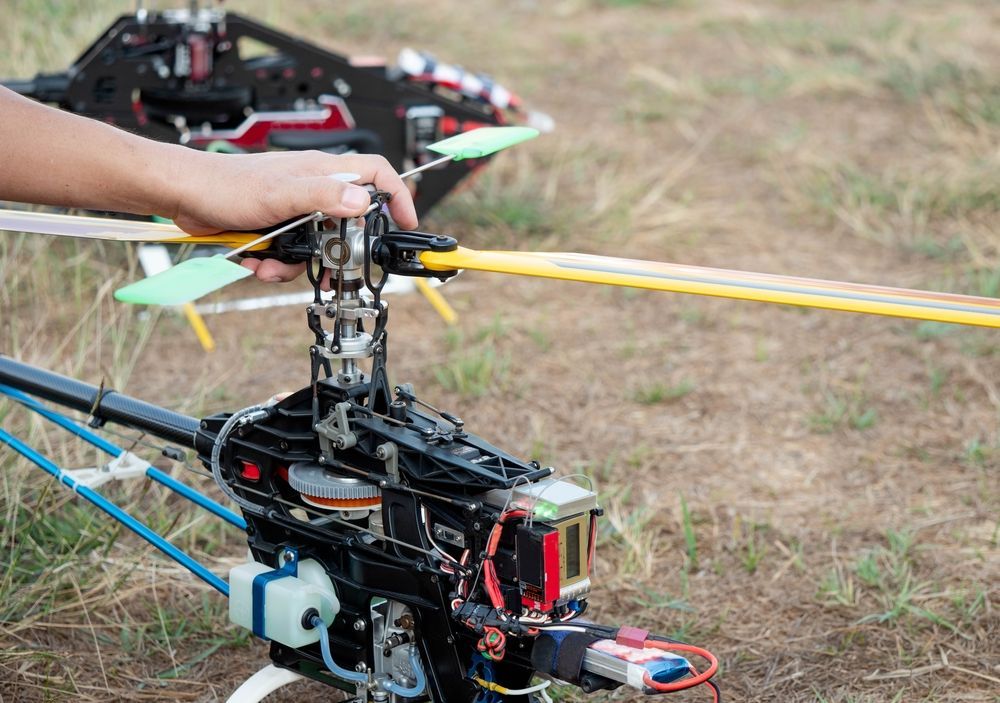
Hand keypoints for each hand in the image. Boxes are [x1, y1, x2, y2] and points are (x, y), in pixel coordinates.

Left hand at [168, 150, 417, 281]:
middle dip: (339, 251)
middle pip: (348, 221)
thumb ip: (325, 196)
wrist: (185, 196)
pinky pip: (291, 253)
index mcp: (322, 172)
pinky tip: (258, 262)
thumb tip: (363, 201)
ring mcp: (294, 209)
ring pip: (318, 244)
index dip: (396, 196)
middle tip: (334, 270)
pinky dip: (276, 264)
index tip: (405, 222)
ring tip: (273, 266)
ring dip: (297, 264)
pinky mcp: (276, 226)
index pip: (375, 173)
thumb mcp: (282, 194)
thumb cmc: (226, 185)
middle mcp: (312, 188)